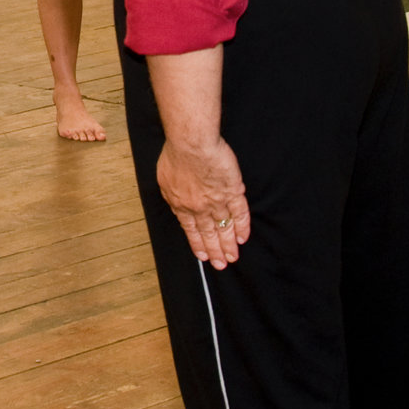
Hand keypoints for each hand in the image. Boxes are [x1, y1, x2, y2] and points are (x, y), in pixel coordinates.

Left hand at [155, 137, 250, 268]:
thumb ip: (172, 194)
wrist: (191, 143)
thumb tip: (177, 203)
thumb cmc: (176, 154)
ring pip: (224, 228)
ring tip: (233, 257)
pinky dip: (242, 227)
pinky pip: (239, 214)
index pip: (191, 230)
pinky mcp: (233, 191)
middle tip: (221, 264)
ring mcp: (217, 201)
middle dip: (215, 251)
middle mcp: (199, 208)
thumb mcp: (165, 179)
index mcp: (182, 204)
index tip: (203, 255)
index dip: (198, 244)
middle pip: (208, 233)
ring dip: (229, 245)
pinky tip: (243, 237)